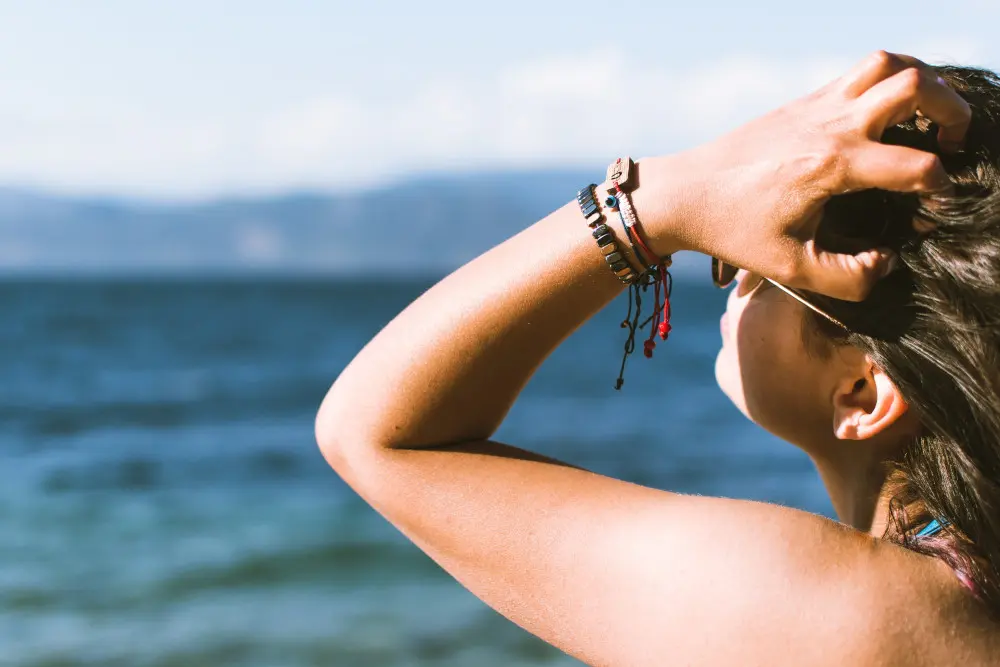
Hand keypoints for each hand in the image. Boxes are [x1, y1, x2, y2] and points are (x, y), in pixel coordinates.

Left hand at [640, 51, 970, 300]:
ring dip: (922, 81)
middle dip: (952, 110)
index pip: (915, 165)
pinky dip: (888, 80)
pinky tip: (887, 116)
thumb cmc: (733, 231)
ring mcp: (815, 107)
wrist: (684, 193)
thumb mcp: (789, 268)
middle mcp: (829, 126)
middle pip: (913, 86)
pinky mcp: (802, 102)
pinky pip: (858, 71)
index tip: (932, 208)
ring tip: (930, 115)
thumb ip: (848, 279)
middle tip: (955, 141)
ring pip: (886, 63)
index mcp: (832, 166)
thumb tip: (889, 263)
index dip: (940, 189)